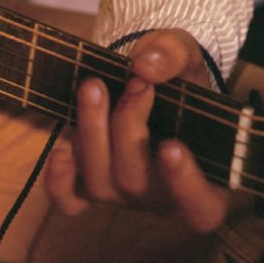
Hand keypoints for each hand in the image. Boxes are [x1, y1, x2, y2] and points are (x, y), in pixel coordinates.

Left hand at [44, 28, 228, 232]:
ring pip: (99, 183)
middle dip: (128, 127)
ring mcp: (124, 196)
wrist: (150, 84)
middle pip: (136, 183)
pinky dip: (59, 182)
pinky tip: (59, 152)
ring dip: (91, 132)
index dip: (185, 183)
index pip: (200, 207)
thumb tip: (144, 66)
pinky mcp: (91, 186)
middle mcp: (162, 198)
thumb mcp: (187, 56)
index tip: (172, 146)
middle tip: (137, 84)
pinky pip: (70, 201)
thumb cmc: (180, 79)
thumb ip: (173, 55)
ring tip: (93, 87)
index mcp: (204, 182)